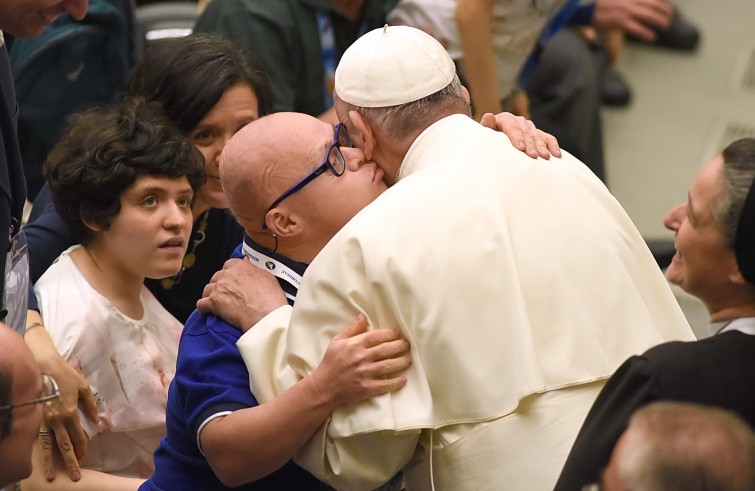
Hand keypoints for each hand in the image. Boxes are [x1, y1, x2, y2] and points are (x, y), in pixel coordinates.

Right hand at [25, 315, 96, 481]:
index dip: (83, 446)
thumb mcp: (84, 387)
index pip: (78, 436)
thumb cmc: (66, 375)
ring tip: (51, 477)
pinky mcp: (35, 418)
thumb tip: (97, 422)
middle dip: (70, 461)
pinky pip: (38, 438)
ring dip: (51, 462)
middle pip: (64, 445)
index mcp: (70, 412)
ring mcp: (43, 420)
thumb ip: (90, 406)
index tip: (86, 455)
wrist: (41, 366)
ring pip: (48, 445)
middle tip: (75, 476)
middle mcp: (56, 420)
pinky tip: (40, 461)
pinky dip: (40, 450)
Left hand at [197, 258, 286, 331]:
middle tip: (227, 293)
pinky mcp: (213, 303)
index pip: (229, 264)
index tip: (233, 278)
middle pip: (216, 276)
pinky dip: (204, 308)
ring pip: (207, 289)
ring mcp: (218, 288)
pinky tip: (208, 311)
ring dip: (210, 295)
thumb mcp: (267, 276)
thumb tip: (248, 263)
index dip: (230, 272)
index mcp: (239, 266)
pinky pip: (201, 304)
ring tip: (217, 302)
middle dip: (220, 284)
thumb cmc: (269, 297)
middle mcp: (226, 275)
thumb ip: (254, 268)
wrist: (265, 314)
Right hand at [310, 314, 411, 406]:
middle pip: (386, 349)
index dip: (391, 334)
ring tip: (408, 360)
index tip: (398, 334)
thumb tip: (363, 316)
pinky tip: (403, 379)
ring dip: (402, 362)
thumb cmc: (330, 362)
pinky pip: (384, 385)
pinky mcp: (366, 388)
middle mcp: (361, 358)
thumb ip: (352, 329)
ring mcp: (364, 374)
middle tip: (407, 345)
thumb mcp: (337, 341)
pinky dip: (396, 382)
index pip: (377, 336)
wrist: (323, 387)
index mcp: (354, 345)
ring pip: (388, 366)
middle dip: (400, 346)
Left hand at [480, 112, 560, 158]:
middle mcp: (520, 121)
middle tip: (533, 156)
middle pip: (526, 133)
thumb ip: (487, 125)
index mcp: (506, 119)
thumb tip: (488, 116)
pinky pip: (548, 138)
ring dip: (542, 146)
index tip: (520, 148)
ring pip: (538, 136)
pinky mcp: (538, 133)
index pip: (513, 127)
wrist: (496, 139)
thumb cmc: (489, 138)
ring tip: (545, 157)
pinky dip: (553, 145)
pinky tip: (556, 155)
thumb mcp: (485, 132)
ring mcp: (530, 127)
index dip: (517, 137)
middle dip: (530, 145)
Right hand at [593, 0, 672, 40]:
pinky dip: (646, 33)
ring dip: (660, 20)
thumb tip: (640, 3)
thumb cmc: (601, 4)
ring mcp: (626, 12)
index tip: (667, 4)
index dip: (662, 0)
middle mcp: (630, 1)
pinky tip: (652, 37)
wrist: (587, 11)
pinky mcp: (620, 23)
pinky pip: (637, 29)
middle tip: (670, 16)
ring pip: (649, 15)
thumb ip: (629, 0)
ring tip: (666, 25)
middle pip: (654, 4)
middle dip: (665, 10)